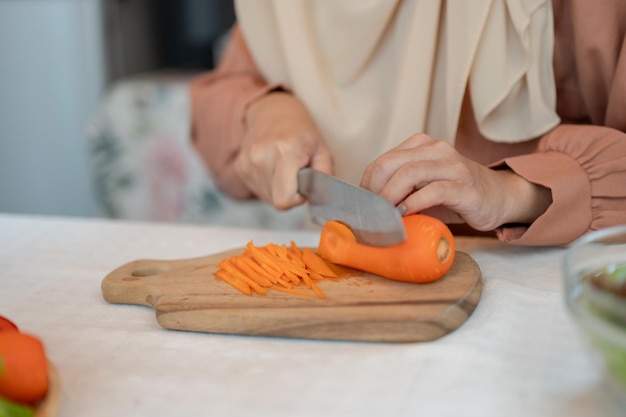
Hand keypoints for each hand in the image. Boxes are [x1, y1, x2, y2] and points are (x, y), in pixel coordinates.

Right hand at [236, 92, 332, 208]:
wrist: (273, 112)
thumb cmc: (301, 132)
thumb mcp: (322, 151)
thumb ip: (324, 177)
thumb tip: (321, 199)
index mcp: (285, 151)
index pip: (285, 199)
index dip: (297, 198)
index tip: (304, 186)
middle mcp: (261, 156)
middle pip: (276, 200)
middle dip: (289, 194)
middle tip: (296, 175)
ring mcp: (248, 162)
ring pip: (266, 197)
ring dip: (278, 189)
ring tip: (284, 169)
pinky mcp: (240, 166)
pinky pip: (256, 189)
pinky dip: (267, 184)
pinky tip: (272, 168)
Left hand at [360, 134, 551, 230]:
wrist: (498, 197)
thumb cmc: (454, 195)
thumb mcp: (422, 187)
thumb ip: (399, 189)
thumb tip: (367, 209)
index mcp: (422, 145)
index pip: (383, 161)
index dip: (368, 185)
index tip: (363, 207)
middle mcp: (437, 149)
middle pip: (392, 164)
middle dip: (375, 191)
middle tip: (369, 214)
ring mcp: (452, 165)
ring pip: (410, 173)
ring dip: (391, 197)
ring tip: (383, 216)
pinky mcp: (465, 186)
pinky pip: (434, 191)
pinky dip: (414, 203)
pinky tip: (405, 215)